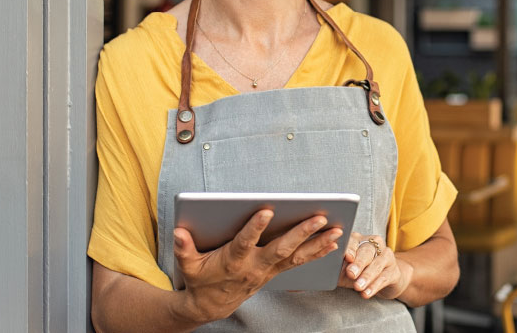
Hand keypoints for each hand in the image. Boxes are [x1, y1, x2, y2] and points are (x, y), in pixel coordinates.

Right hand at [173, 211, 342, 323]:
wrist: (211, 305)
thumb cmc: (200, 279)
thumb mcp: (188, 265)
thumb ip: (184, 248)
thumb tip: (179, 232)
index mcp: (233, 261)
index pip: (245, 242)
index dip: (255, 228)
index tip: (267, 210)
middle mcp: (255, 266)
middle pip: (281, 248)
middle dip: (301, 233)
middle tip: (319, 217)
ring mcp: (268, 270)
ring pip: (297, 256)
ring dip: (318, 243)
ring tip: (337, 230)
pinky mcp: (275, 271)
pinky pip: (300, 262)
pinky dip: (317, 252)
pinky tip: (333, 242)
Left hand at [338, 232, 411, 299]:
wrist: (383, 279)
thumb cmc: (359, 271)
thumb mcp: (345, 268)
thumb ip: (338, 267)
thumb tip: (326, 271)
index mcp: (359, 239)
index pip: (354, 241)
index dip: (350, 249)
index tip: (346, 257)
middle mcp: (374, 244)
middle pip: (367, 251)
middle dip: (359, 263)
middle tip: (351, 273)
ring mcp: (386, 256)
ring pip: (377, 264)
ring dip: (367, 276)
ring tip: (358, 287)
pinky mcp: (394, 270)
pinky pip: (384, 278)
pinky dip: (374, 286)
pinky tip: (366, 293)